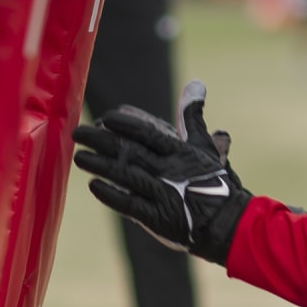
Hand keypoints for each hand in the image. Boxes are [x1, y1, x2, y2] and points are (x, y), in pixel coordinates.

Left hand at [72, 80, 251, 264]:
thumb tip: (196, 83)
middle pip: (128, 152)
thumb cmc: (215, 181)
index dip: (124, 124)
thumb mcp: (205, 146)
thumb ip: (193, 116)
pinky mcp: (157, 218)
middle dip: (100, 141)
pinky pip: (129, 204)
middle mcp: (168, 171)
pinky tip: (94, 185)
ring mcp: (162, 195)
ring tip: (79, 157)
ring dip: (99, 165)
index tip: (105, 118)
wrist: (228, 224)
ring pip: (124, 175)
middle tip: (78, 133)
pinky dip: (110, 194)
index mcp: (179, 152)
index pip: (147, 133)